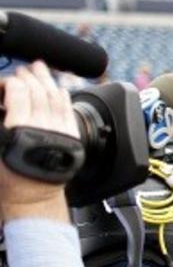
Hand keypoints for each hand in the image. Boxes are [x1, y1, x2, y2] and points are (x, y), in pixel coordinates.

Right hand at [0, 62, 79, 215]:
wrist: (33, 198)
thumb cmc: (8, 178)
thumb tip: (2, 101)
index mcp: (18, 129)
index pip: (18, 93)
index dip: (13, 81)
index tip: (8, 80)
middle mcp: (42, 128)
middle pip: (38, 92)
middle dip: (30, 77)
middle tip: (24, 69)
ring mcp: (60, 132)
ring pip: (55, 98)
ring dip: (47, 81)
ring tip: (41, 69)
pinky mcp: (72, 138)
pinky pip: (68, 111)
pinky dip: (63, 97)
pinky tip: (59, 89)